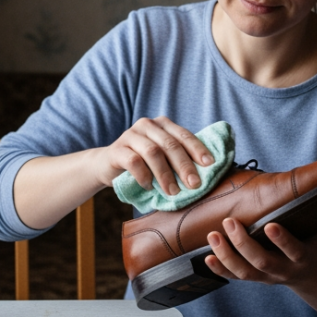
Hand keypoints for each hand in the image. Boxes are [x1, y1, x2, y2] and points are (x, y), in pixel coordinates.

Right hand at [94, 117, 212, 195]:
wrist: (107, 165)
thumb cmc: (141, 164)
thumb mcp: (161, 157)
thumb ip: (178, 159)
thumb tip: (206, 174)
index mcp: (162, 125)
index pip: (184, 135)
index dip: (197, 149)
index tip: (210, 164)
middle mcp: (147, 125)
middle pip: (170, 144)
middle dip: (184, 165)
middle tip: (194, 184)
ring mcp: (130, 135)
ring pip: (153, 152)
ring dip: (165, 174)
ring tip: (172, 191)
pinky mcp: (116, 149)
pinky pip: (133, 161)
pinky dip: (144, 176)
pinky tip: (149, 186)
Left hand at [203, 198, 316, 285]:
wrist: (309, 277)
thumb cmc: (316, 247)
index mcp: (302, 258)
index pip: (293, 251)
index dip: (282, 241)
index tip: (270, 225)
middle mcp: (282, 271)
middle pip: (262, 262)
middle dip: (244, 244)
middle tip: (231, 223)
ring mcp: (265, 277)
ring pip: (244, 272)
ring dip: (227, 256)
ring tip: (214, 235)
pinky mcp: (252, 278)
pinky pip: (233, 277)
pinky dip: (219, 269)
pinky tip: (206, 257)